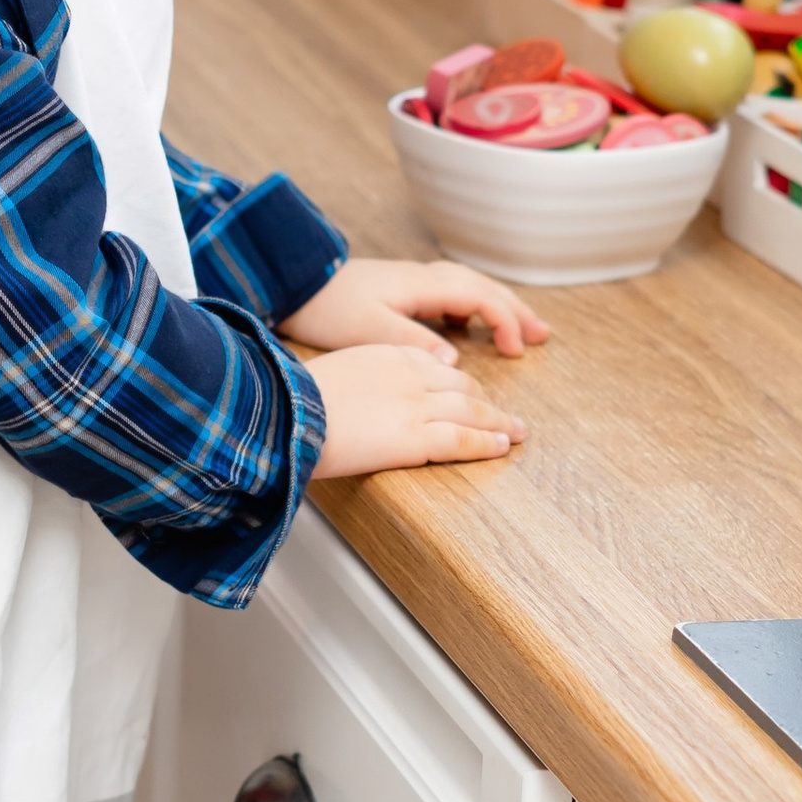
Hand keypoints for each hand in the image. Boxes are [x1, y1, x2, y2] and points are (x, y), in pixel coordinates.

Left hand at [279, 254, 547, 363]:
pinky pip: (449, 294)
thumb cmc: (327, 308)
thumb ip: (412, 343)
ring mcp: (412, 281)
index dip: (505, 322)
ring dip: (496, 307)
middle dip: (515, 310)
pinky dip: (469, 308)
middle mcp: (422, 278)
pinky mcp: (401, 290)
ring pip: (468, 288)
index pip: (480, 297)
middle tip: (542, 336)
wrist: (293, 283)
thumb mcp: (368, 330)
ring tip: (517, 332)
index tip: (517, 351)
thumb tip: (454, 360)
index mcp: (421, 286)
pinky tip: (466, 329)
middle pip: (482, 288)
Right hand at [307, 343, 525, 479]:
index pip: (435, 365)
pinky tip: (502, 446)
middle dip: (484, 400)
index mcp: (386, 355)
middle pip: (461, 386)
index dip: (457, 382)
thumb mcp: (328, 375)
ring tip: (516, 431)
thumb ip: (352, 384)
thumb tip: (347, 403)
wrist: (284, 412)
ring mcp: (415, 405)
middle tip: (502, 413)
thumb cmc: (291, 400)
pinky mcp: (415, 437)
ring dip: (498, 421)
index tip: (467, 392)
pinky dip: (487, 442)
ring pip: (471, 410)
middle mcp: (408, 375)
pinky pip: (463, 439)